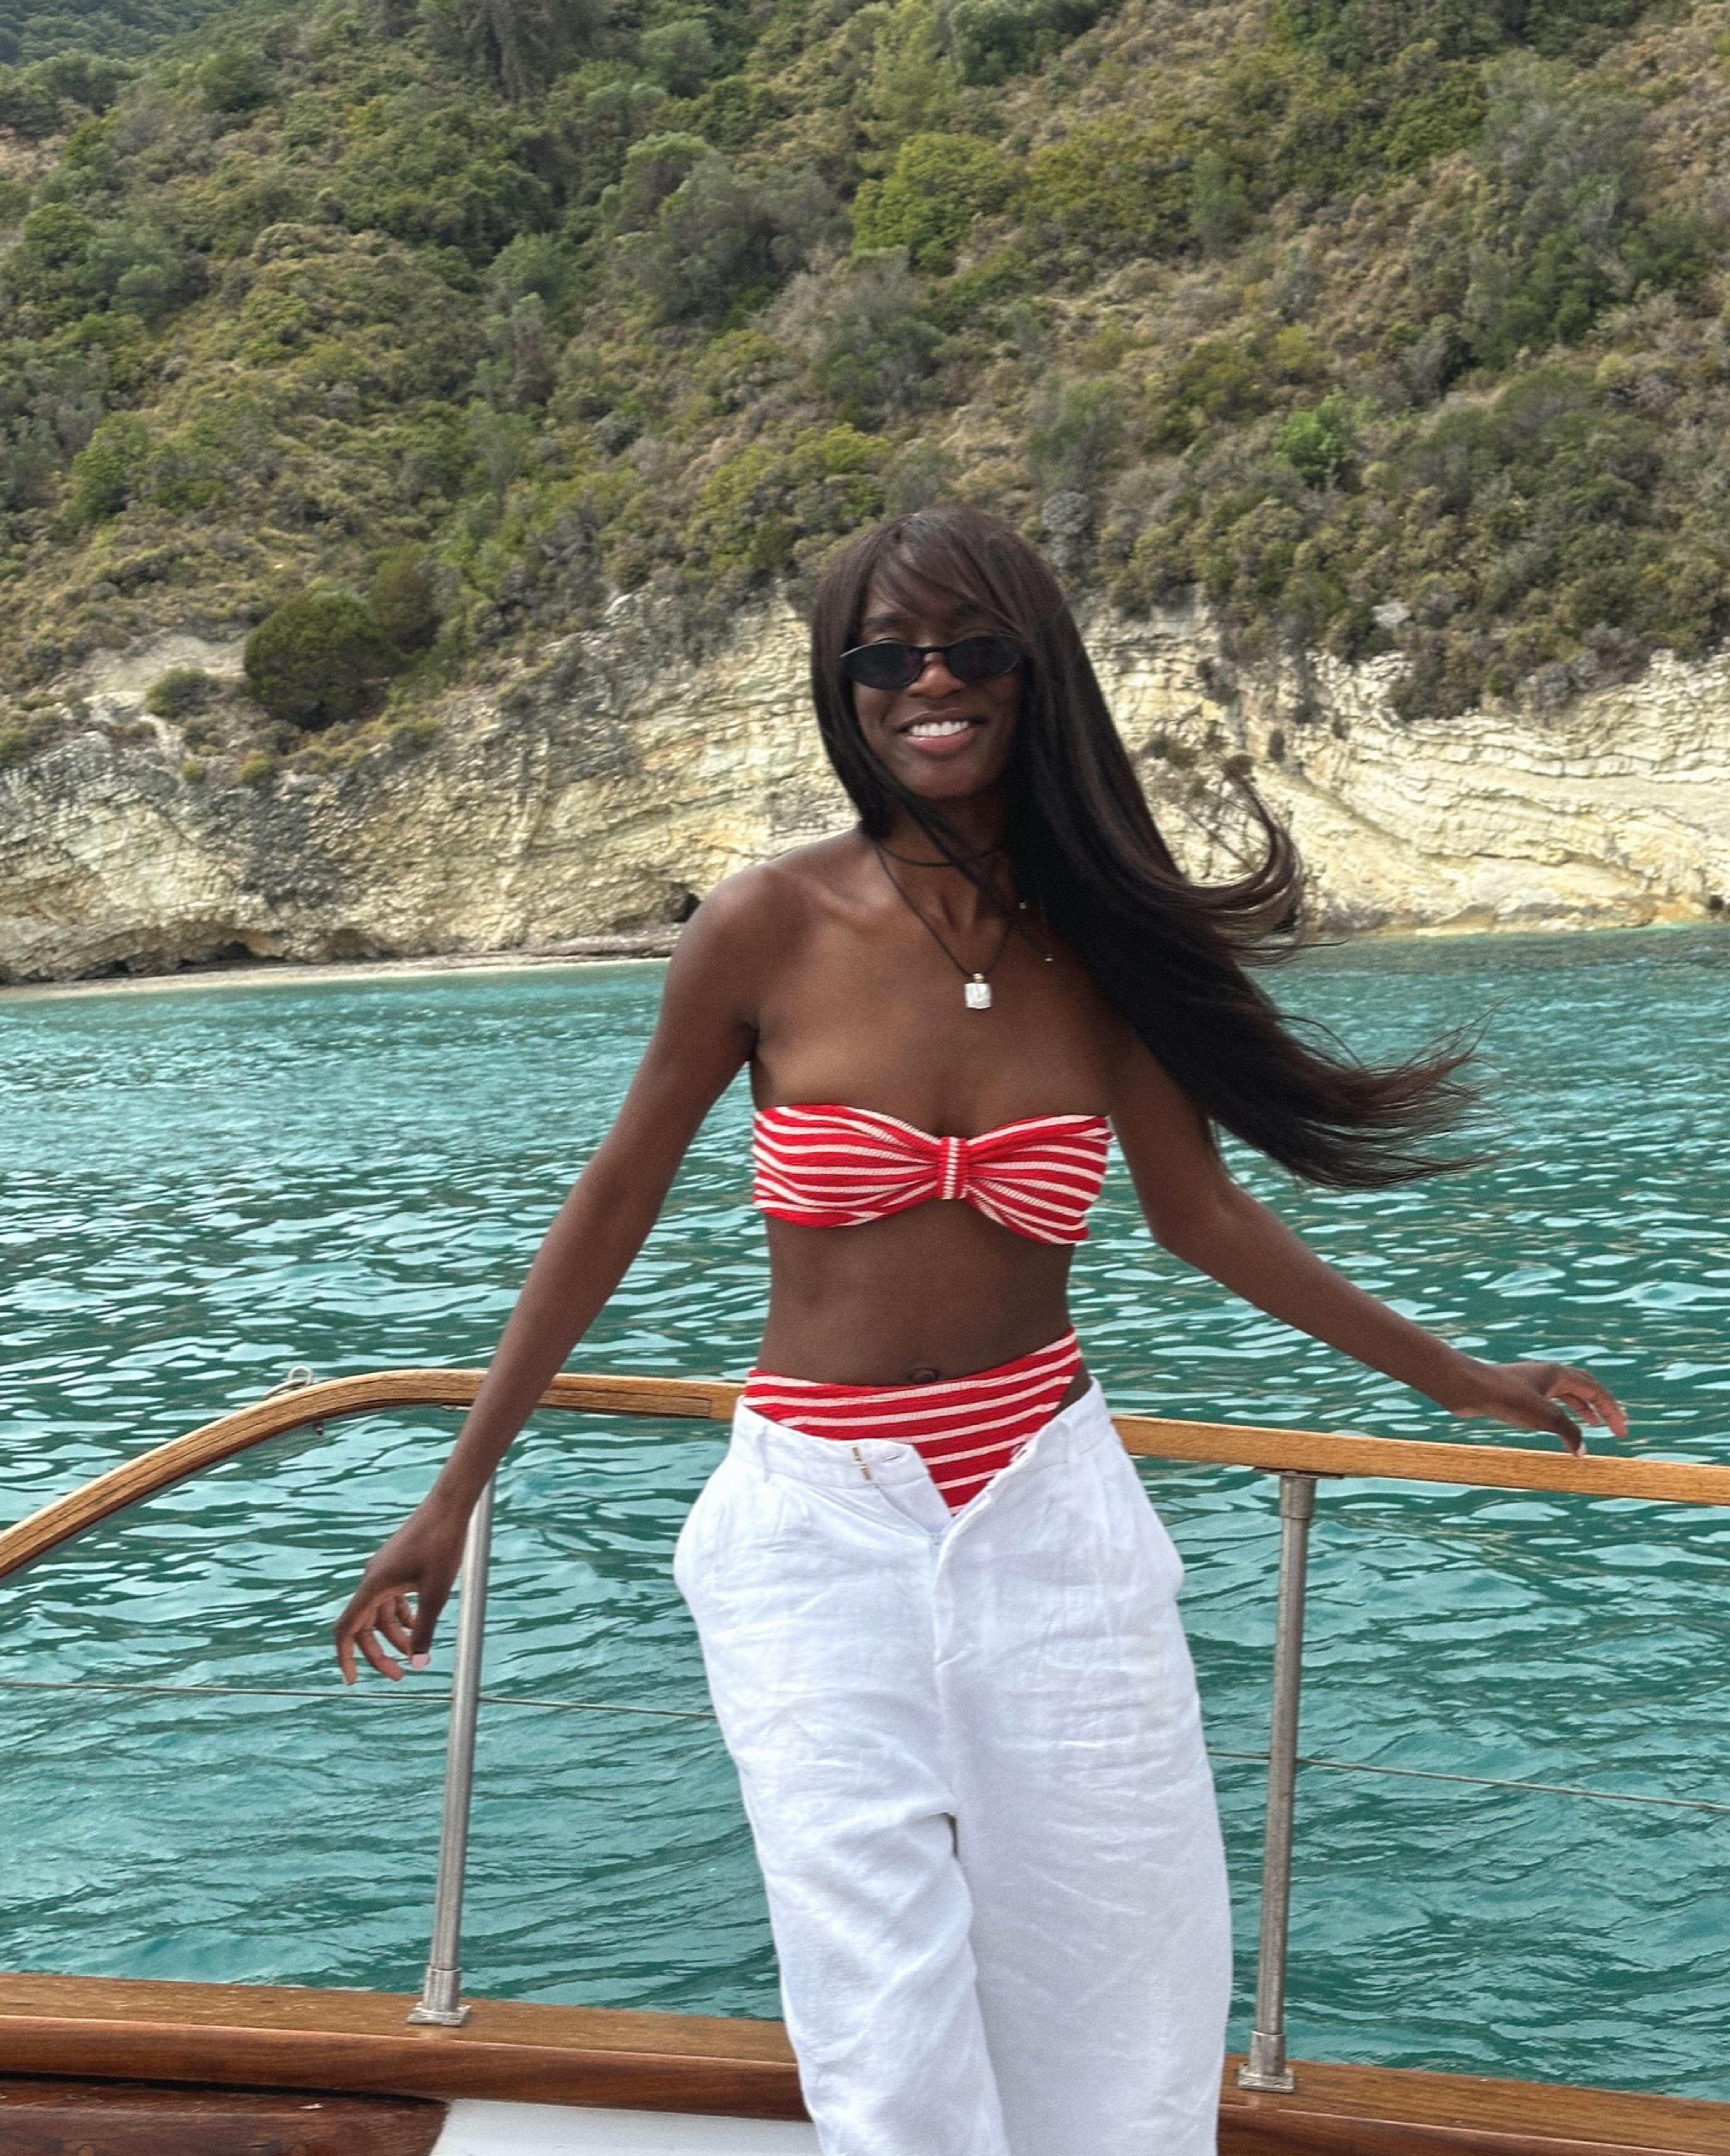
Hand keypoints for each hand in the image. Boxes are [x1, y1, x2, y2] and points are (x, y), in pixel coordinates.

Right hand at [333, 1504, 468, 1683]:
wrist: (450, 1506)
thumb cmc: (442, 1544)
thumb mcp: (436, 1594)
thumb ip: (425, 1630)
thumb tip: (418, 1664)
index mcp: (373, 1587)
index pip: (346, 1630)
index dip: (345, 1657)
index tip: (353, 1680)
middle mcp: (373, 1580)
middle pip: (364, 1627)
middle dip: (379, 1653)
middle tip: (401, 1674)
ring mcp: (384, 1571)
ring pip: (381, 1614)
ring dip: (395, 1635)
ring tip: (416, 1651)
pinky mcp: (397, 1565)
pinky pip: (392, 1598)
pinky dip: (403, 1616)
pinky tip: (420, 1623)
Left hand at [1439, 1357, 1627, 1455]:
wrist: (1466, 1388)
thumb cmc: (1505, 1396)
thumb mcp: (1543, 1416)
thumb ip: (1568, 1432)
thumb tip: (1582, 1452)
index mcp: (1558, 1374)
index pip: (1596, 1390)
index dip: (1612, 1411)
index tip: (1623, 1432)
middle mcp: (1547, 1375)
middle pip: (1584, 1388)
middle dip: (1602, 1407)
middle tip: (1614, 1426)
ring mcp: (1531, 1383)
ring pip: (1564, 1395)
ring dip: (1581, 1409)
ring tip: (1593, 1426)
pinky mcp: (1517, 1394)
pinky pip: (1547, 1403)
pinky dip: (1559, 1415)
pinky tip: (1558, 1427)